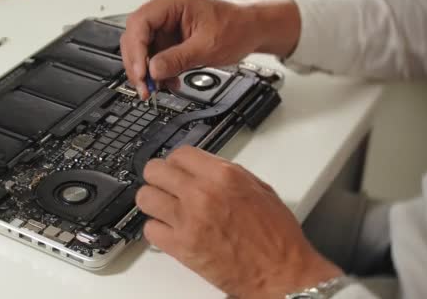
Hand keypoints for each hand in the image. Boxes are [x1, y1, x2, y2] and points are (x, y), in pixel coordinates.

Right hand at [120, 0, 300, 98]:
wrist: (251, 32)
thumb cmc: (236, 28)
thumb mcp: (207, 47)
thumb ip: (177, 59)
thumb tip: (153, 70)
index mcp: (172, 3)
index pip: (140, 23)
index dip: (136, 50)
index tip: (141, 72)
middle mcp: (165, 12)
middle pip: (135, 37)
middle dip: (137, 65)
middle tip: (145, 87)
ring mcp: (166, 27)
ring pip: (142, 51)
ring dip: (147, 72)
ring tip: (157, 88)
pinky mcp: (170, 41)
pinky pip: (154, 58)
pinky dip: (158, 73)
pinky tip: (167, 82)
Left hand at [136, 146, 342, 296]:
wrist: (281, 273)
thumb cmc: (276, 236)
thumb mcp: (258, 188)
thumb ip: (224, 173)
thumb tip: (201, 167)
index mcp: (223, 176)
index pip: (179, 153)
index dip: (176, 162)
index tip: (176, 169)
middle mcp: (202, 194)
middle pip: (155, 171)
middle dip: (159, 177)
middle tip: (165, 186)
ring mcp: (188, 220)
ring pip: (145, 198)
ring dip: (153, 202)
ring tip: (164, 208)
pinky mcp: (181, 246)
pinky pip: (150, 229)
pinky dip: (157, 230)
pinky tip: (170, 231)